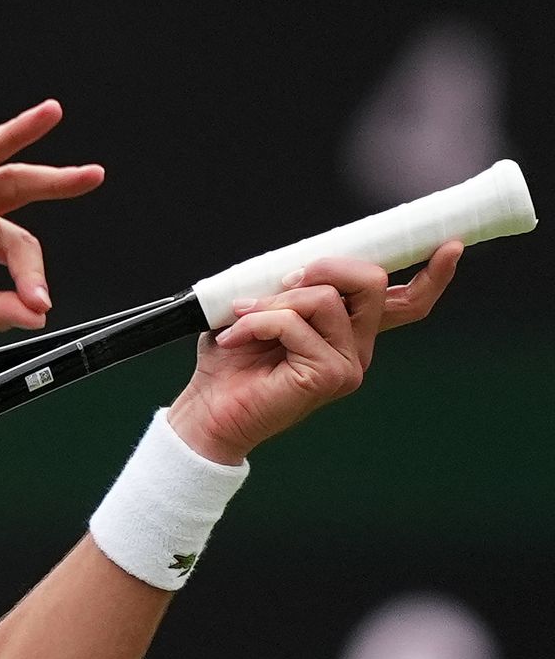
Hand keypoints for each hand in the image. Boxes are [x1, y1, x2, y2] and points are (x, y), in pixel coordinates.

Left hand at [168, 242, 462, 464]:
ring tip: (241, 320)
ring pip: (324, 298)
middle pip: (370, 283)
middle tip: (283, 281)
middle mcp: (357, 347)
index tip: (450, 247)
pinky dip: (257, 322)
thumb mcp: (260, 309)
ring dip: (273, 301)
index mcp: (347, 330)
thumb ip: (291, 288)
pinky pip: (295, 324)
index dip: (432, 275)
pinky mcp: (330, 377)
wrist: (208, 411)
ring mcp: (348, 365)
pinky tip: (234, 339)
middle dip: (323, 267)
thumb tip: (301, 266)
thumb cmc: (231, 361)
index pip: (405, 302)